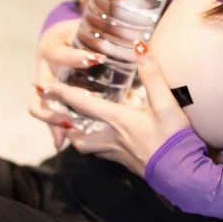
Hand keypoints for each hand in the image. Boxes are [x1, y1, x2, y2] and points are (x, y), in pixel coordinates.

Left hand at [27, 41, 191, 175]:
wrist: (182, 175)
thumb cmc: (174, 139)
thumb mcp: (166, 103)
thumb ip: (152, 75)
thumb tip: (139, 47)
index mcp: (117, 120)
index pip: (81, 104)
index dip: (60, 93)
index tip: (40, 86)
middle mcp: (112, 138)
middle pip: (77, 133)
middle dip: (63, 123)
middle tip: (57, 113)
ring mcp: (118, 153)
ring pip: (88, 147)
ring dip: (78, 137)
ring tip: (76, 126)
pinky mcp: (128, 163)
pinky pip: (104, 154)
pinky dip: (98, 146)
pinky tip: (107, 140)